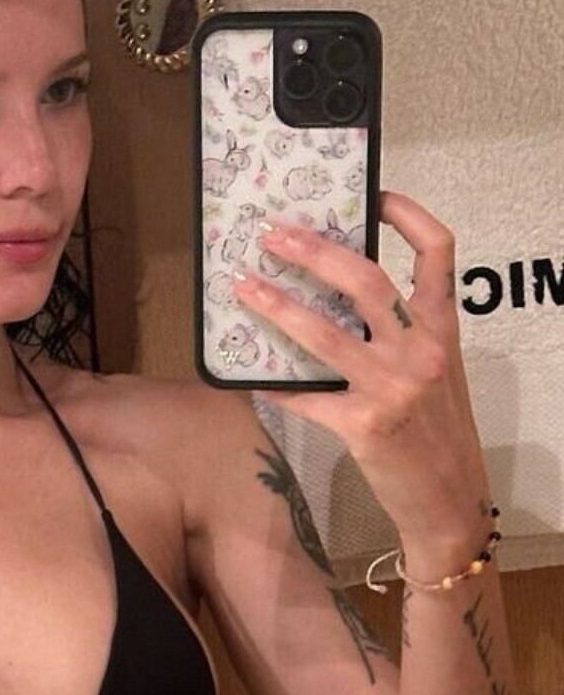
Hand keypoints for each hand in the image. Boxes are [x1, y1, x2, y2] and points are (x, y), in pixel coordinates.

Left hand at [234, 190, 492, 572]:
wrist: (448, 499)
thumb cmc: (437, 434)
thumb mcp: (435, 374)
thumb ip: (401, 337)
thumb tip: (338, 306)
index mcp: (440, 330)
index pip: (437, 252)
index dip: (406, 215)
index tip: (374, 195)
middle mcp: (419, 351)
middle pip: (365, 280)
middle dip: (313, 251)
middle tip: (274, 235)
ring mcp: (392, 388)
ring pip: (325, 333)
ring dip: (278, 306)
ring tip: (245, 288)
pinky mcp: (364, 426)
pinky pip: (307, 399)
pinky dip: (276, 387)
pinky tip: (252, 380)